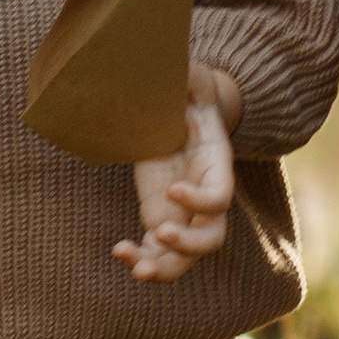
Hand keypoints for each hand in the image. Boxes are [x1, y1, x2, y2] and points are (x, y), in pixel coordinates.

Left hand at [118, 65, 240, 280]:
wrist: (180, 113)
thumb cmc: (186, 95)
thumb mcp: (189, 80)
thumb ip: (190, 78)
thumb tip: (182, 70)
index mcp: (217, 167)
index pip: (220, 196)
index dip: (200, 200)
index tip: (171, 188)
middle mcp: (205, 200)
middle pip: (212, 238)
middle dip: (188, 244)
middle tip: (159, 233)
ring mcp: (183, 216)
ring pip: (185, 259)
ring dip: (162, 268)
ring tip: (133, 265)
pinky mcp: (160, 220)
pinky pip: (157, 254)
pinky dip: (140, 260)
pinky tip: (118, 252)